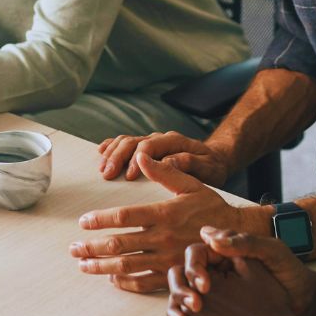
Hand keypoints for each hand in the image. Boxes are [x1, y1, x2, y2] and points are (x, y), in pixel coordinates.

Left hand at [73, 152, 247, 291]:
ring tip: (83, 265)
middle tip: (73, 248)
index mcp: (164, 214)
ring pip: (127, 266)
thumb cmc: (211, 208)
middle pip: (119, 244)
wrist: (236, 236)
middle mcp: (163, 238)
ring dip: (101, 267)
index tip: (83, 221)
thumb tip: (141, 157)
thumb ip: (164, 172)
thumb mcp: (190, 184)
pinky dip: (125, 283)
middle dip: (92, 247)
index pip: (124, 216)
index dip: (99, 219)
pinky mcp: (173, 275)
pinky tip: (111, 279)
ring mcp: (167, 260)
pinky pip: (144, 283)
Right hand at [97, 131, 231, 186]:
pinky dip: (111, 146)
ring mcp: (152, 142)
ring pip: (126, 141)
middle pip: (133, 141)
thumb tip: (167, 161)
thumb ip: (190, 163)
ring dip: (111, 154)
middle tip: (107, 175)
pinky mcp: (146, 148)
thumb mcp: (208, 168)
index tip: (128, 176)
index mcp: (175, 142)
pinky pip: (125, 142)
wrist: (215, 160)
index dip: (136, 159)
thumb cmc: (212, 167)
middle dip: (118, 157)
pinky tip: (100, 153)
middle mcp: (161, 139)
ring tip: (101, 170)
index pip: (150, 145)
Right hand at [181, 227, 315, 315]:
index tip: (205, 285)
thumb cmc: (290, 272)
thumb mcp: (272, 252)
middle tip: (196, 306)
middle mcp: (213, 273)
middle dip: (181, 290)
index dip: (193, 267)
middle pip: (181, 277)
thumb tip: (209, 237)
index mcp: (223, 254)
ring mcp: (212, 298)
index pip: (195, 255)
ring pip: (181, 301)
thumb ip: (245, 242)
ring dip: (177, 312)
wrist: (306, 302)